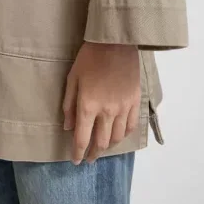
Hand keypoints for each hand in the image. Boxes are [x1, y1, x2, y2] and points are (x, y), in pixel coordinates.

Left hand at [62, 42, 140, 163]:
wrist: (115, 43)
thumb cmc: (89, 58)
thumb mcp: (72, 78)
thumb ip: (69, 104)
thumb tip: (68, 127)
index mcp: (88, 106)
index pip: (82, 138)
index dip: (78, 152)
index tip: (75, 160)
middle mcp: (107, 112)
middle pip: (101, 142)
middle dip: (93, 153)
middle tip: (89, 158)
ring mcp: (123, 108)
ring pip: (117, 137)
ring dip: (109, 146)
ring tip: (102, 148)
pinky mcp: (135, 101)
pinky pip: (131, 125)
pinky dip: (124, 134)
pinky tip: (119, 135)